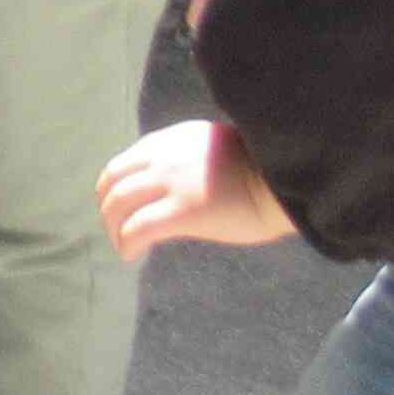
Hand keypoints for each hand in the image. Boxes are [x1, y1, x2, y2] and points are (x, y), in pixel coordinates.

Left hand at [96, 117, 296, 260]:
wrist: (285, 181)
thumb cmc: (264, 172)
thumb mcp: (217, 150)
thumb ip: (190, 159)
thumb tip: (179, 184)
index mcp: (174, 139)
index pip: (126, 161)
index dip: (115, 186)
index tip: (121, 206)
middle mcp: (165, 156)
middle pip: (113, 181)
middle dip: (108, 208)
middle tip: (116, 230)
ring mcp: (171, 182)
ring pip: (118, 204)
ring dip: (114, 228)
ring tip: (123, 246)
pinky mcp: (181, 210)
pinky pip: (137, 228)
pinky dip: (126, 243)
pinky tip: (131, 255)